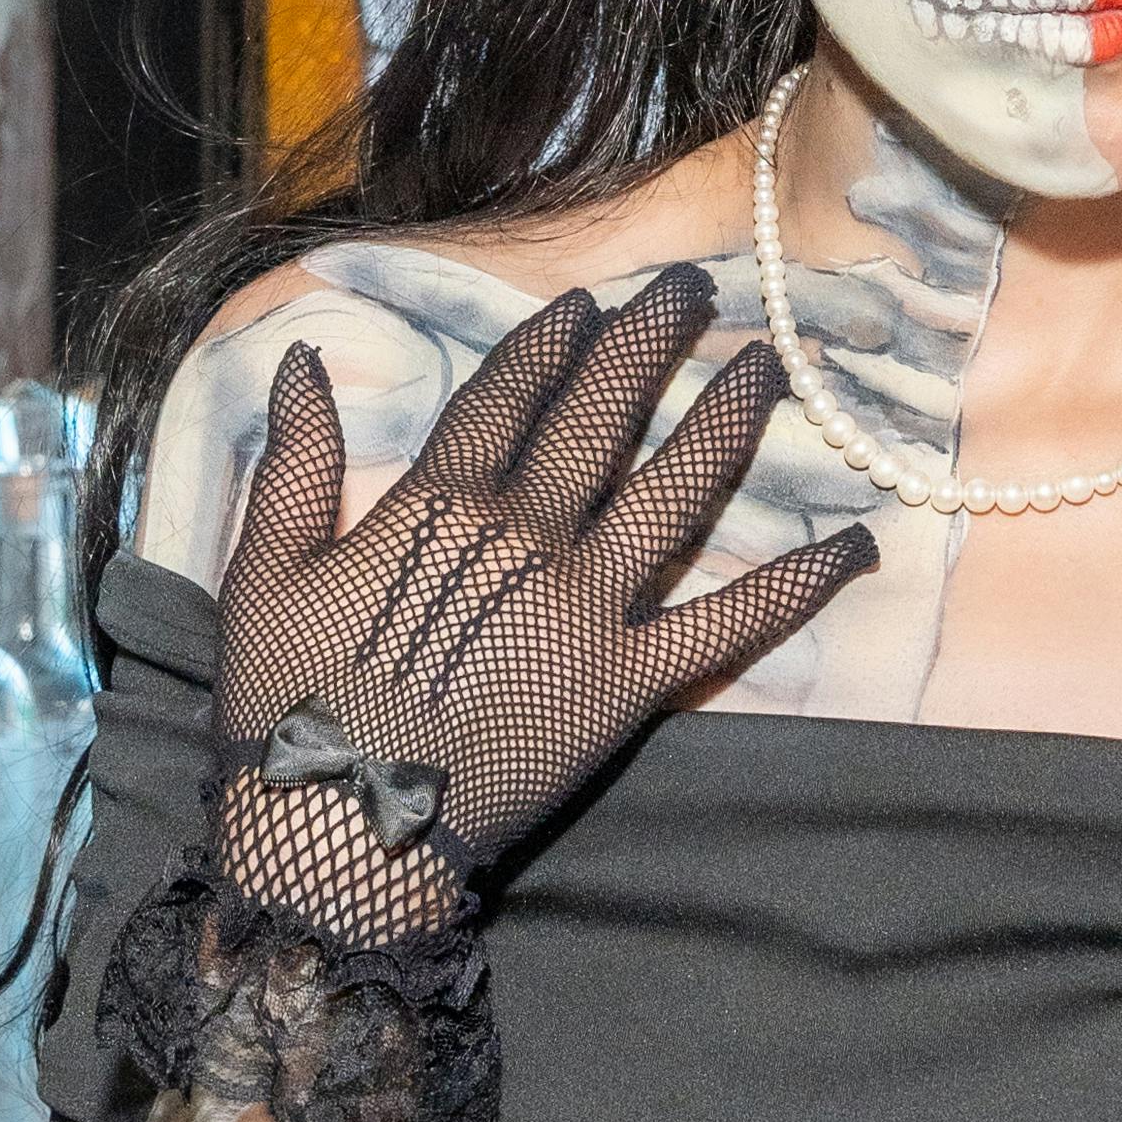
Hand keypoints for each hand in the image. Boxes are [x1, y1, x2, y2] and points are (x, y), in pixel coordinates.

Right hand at [211, 264, 871, 952]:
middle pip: (603, 417)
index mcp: (441, 505)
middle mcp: (529, 536)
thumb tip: (303, 359)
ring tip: (770, 363)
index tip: (588, 300)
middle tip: (697, 287)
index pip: (511, 394)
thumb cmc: (288, 708)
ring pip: (676, 491)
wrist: (340, 834)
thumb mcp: (264, 573)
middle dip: (650, 341)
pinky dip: (798, 585)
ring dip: (727, 420)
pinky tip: (857, 544)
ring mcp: (590, 607)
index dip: (552, 341)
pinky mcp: (633, 683)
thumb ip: (293, 464)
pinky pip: (729, 625)